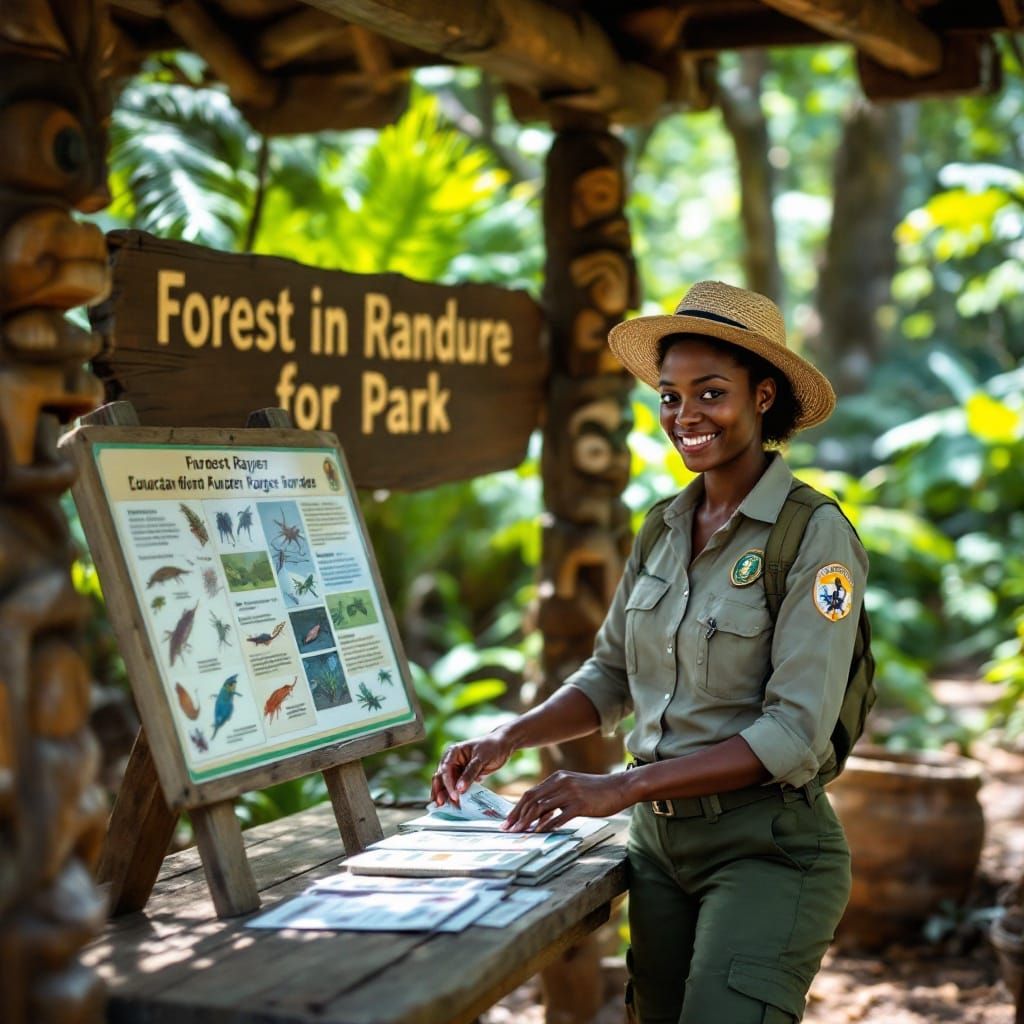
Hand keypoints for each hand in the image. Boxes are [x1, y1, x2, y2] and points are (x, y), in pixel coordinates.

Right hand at [430, 730, 514, 806]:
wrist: (502, 745)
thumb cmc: (491, 747)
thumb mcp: (481, 759)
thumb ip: (470, 773)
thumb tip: (459, 789)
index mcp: (453, 752)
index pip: (445, 769)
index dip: (448, 783)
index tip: (454, 795)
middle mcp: (451, 761)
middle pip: (440, 777)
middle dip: (440, 790)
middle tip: (441, 804)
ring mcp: (456, 769)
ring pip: (446, 784)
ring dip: (444, 795)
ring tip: (444, 807)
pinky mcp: (462, 777)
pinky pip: (455, 787)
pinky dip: (454, 795)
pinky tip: (453, 804)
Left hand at [502, 770, 632, 831]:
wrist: (619, 787)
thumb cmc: (596, 791)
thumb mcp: (573, 788)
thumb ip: (557, 796)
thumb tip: (539, 814)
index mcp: (557, 778)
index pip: (530, 793)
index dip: (517, 808)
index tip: (508, 821)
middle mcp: (561, 783)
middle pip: (531, 799)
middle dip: (517, 815)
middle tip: (507, 829)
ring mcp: (570, 793)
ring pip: (542, 808)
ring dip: (527, 822)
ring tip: (519, 833)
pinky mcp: (580, 804)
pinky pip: (559, 816)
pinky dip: (547, 826)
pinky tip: (539, 833)